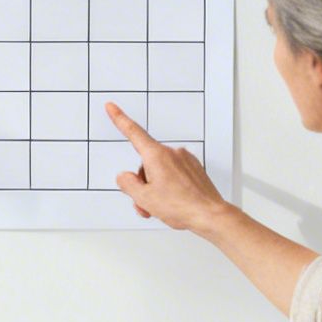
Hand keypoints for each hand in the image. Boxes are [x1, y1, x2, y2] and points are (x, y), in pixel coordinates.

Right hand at [105, 102, 230, 231]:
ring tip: (163, 206)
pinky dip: (169, 187)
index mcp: (157, 156)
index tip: (111, 106)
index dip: (119, 119)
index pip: (133, 133)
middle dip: (143, 184)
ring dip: (156, 188)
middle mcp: (172, 153)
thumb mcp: (144, 198)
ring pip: (159, 171)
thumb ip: (128, 184)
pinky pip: (174, 174)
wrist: (210, 215)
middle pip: (145, 164)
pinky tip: (174, 201)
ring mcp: (185, 160)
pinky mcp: (193, 168)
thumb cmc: (182, 207)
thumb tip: (124, 177)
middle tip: (149, 203)